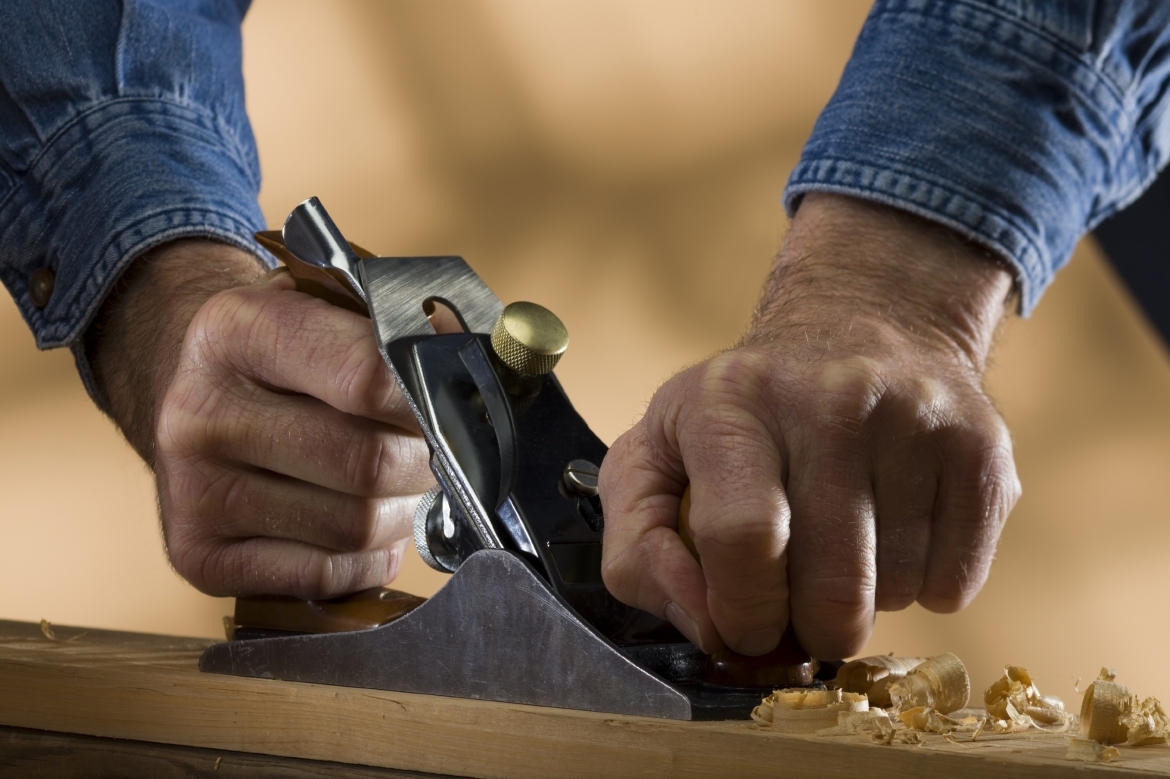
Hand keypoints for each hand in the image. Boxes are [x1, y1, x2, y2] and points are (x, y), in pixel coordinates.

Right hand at [86, 240, 432, 596]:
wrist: (199, 397)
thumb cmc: (289, 356)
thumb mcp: (331, 308)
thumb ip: (403, 328)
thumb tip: (474, 364)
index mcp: (238, 330)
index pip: (368, 378)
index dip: (433, 400)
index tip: (465, 409)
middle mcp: (201, 412)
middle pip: (369, 463)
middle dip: (425, 464)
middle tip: (438, 452)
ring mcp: (194, 491)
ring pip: (357, 526)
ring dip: (400, 513)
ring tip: (395, 485)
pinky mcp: (200, 558)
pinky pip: (329, 575)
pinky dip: (367, 558)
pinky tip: (360, 525)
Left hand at [599, 193, 1019, 658]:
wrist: (859, 323)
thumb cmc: (741, 413)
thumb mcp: (655, 456)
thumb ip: (636, 549)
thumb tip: (702, 624)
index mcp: (731, 402)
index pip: (745, 539)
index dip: (743, 610)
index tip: (743, 624)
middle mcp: (830, 398)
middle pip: (831, 586)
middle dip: (807, 629)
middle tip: (795, 606)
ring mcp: (914, 416)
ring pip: (895, 591)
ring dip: (863, 601)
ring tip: (841, 545)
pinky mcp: (980, 443)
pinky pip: (956, 580)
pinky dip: (923, 587)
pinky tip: (894, 536)